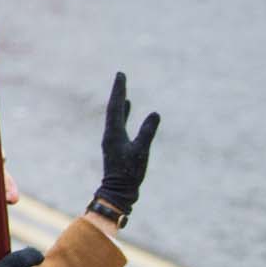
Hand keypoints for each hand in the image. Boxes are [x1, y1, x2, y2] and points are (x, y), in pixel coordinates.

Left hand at [95, 72, 159, 212]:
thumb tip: (155, 114)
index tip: (121, 74)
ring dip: (120, 104)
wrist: (118, 191)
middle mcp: (110, 133)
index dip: (119, 90)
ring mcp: (112, 140)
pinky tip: (127, 112)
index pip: (116, 106)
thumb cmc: (129, 173)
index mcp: (114, 133)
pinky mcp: (117, 146)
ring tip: (124, 93)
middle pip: (113, 108)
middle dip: (118, 93)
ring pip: (116, 116)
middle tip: (120, 77)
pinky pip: (119, 125)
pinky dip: (123, 115)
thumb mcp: (141, 151)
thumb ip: (148, 132)